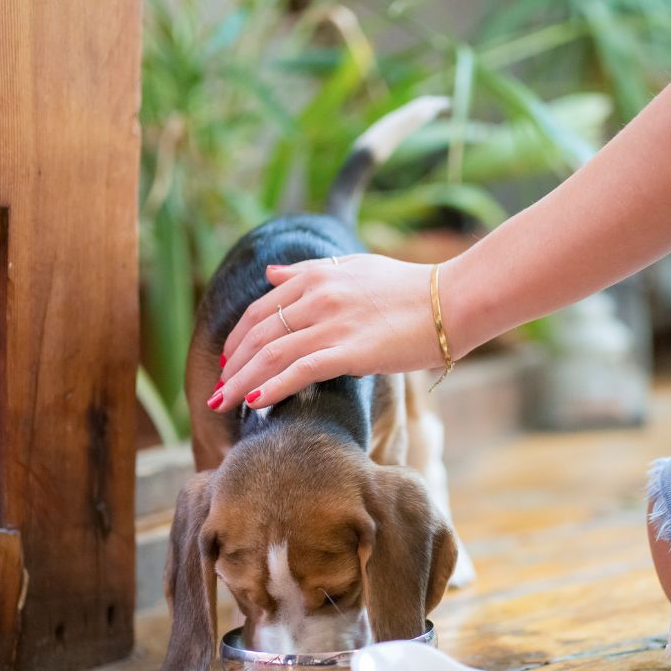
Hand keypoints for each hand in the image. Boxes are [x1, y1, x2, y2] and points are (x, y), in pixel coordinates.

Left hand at [208, 254, 446, 411]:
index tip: (229, 362)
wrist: (453, 300)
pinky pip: (298, 371)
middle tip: (217, 392)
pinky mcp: (349, 350)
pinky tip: (255, 403)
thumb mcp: (355, 267)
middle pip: (258, 333)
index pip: (261, 309)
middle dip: (232, 365)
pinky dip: (271, 386)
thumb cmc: (411, 289)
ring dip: (242, 381)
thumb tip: (271, 274)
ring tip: (222, 404)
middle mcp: (317, 296)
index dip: (239, 338)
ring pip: (271, 354)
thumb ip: (309, 270)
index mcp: (316, 275)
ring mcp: (332, 322)